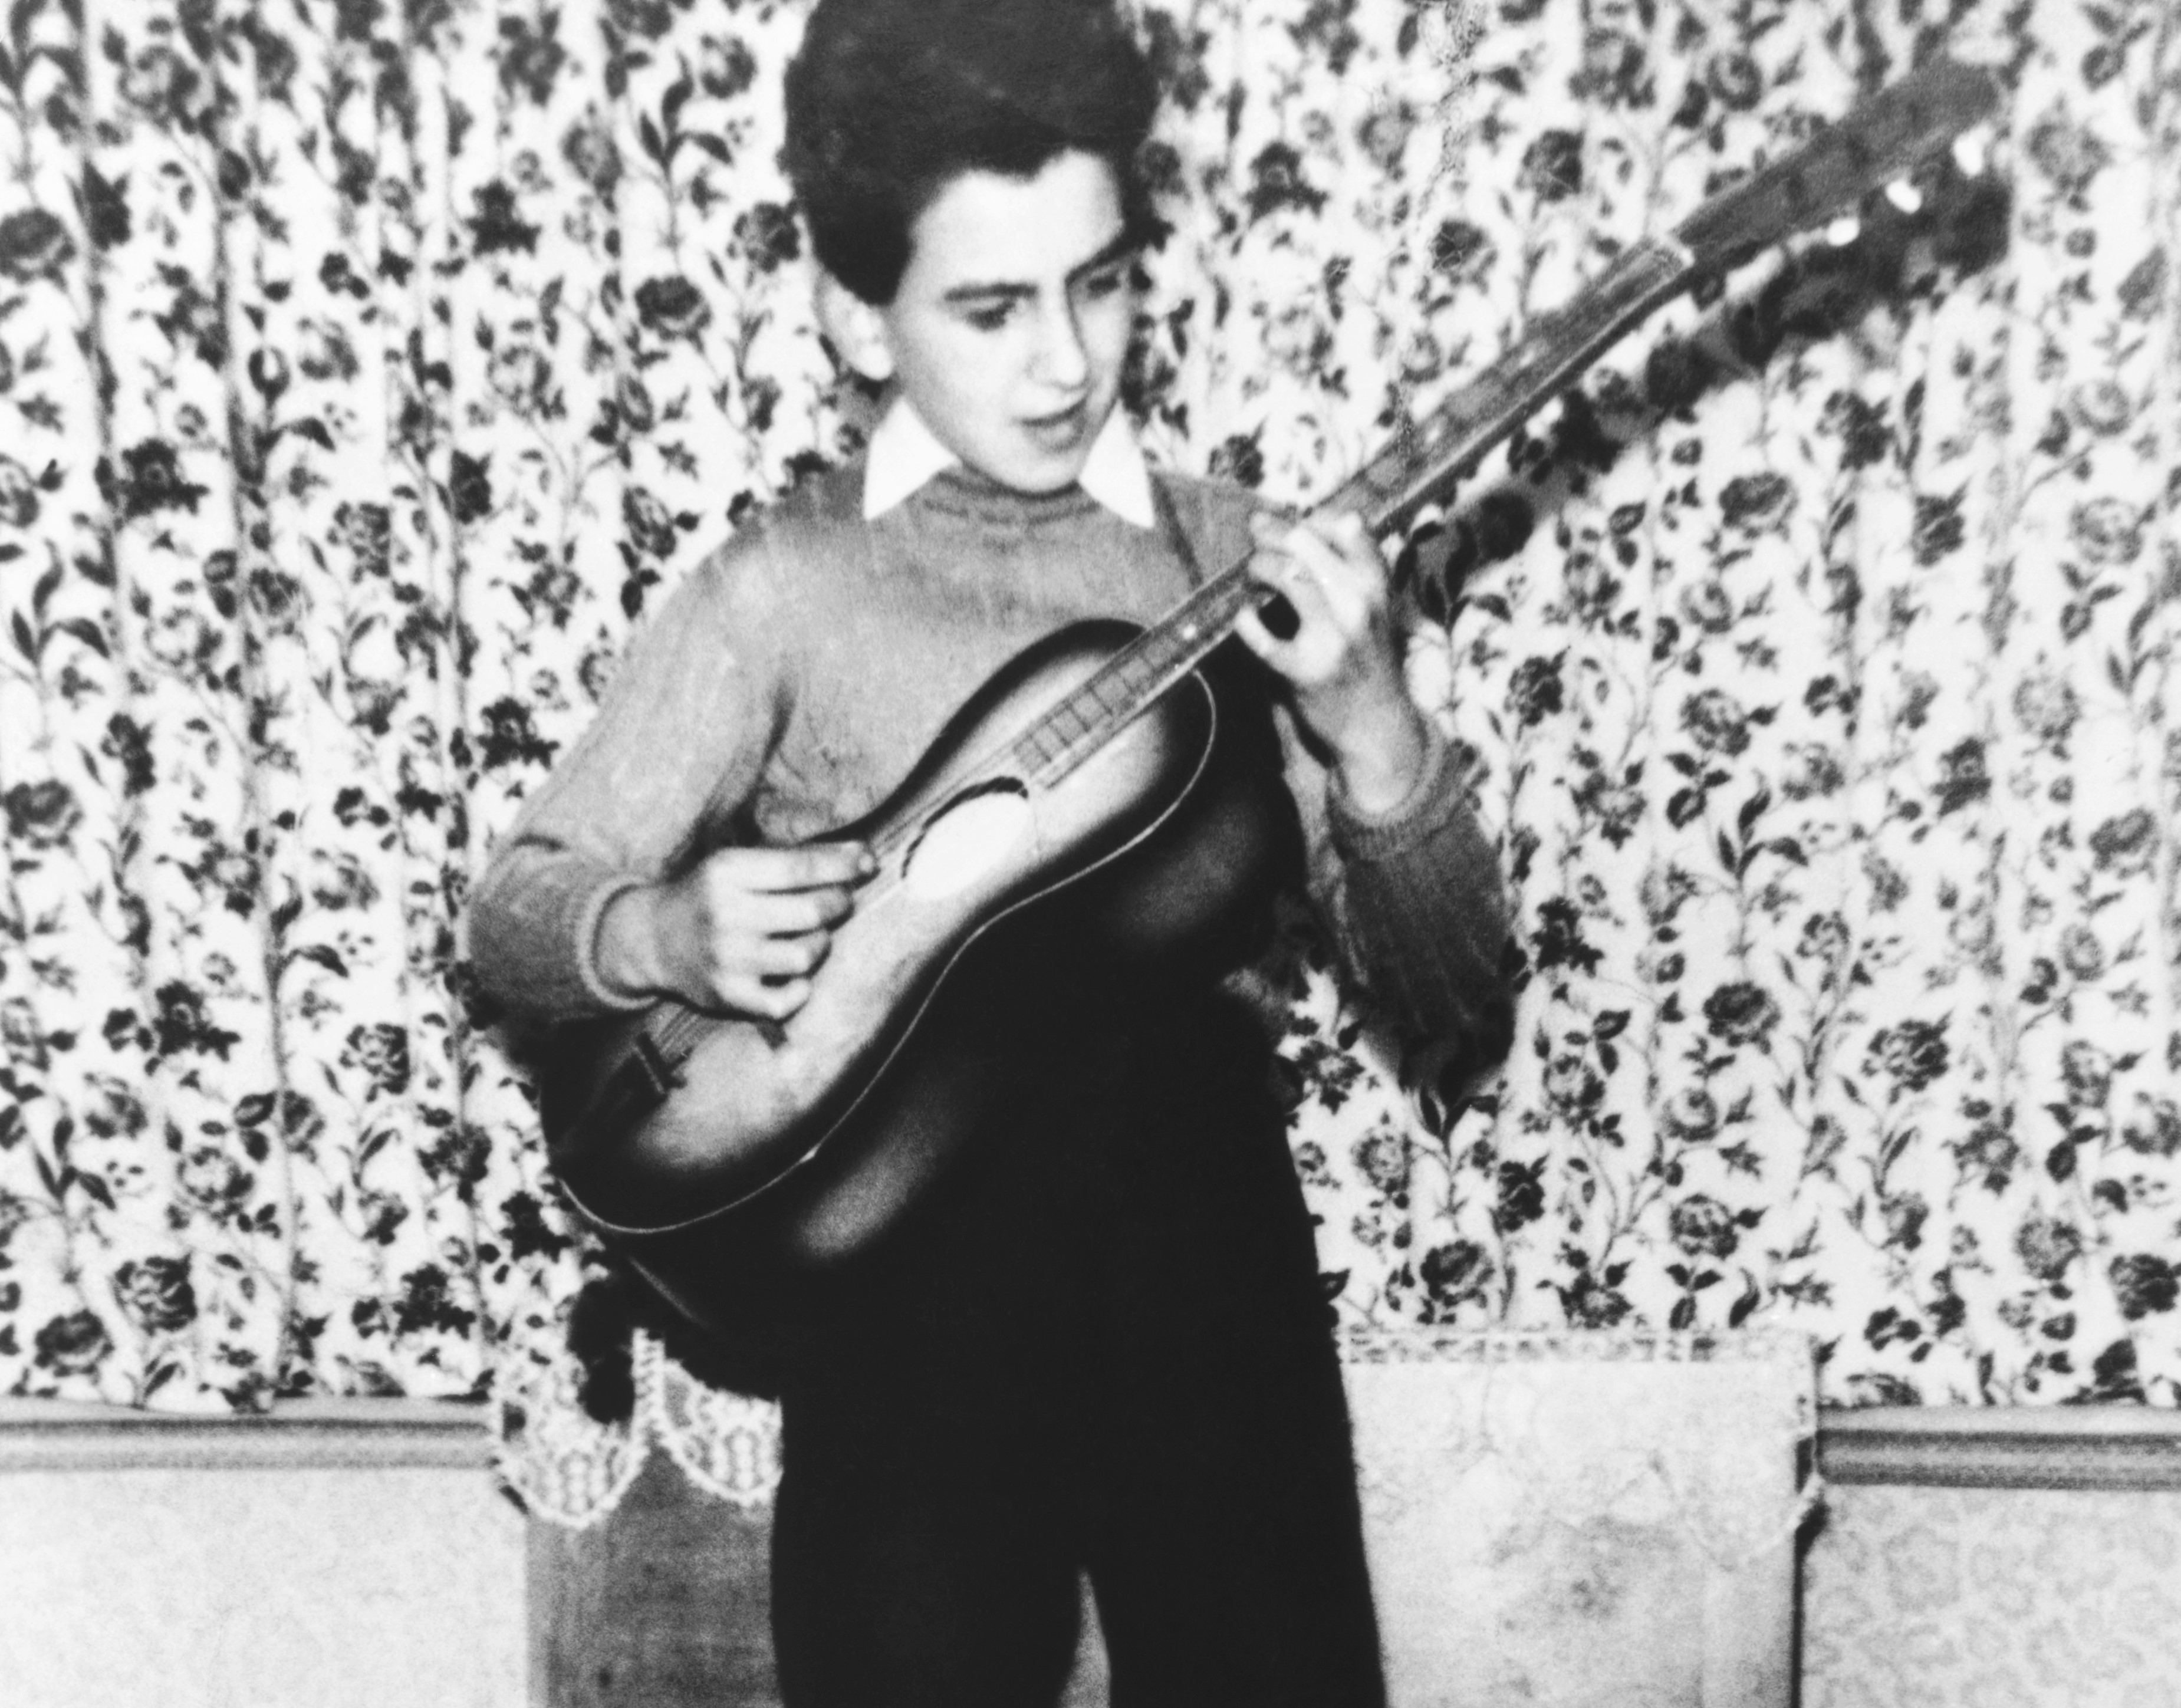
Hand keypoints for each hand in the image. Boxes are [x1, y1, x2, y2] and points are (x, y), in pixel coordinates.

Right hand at [597, 843, 873, 1019]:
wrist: (654, 938)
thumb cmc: (709, 895)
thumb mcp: (736, 864)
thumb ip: (791, 862)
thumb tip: (862, 858)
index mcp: (728, 872)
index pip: (801, 867)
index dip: (843, 864)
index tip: (869, 862)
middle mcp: (726, 915)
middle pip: (813, 911)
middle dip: (839, 903)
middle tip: (838, 901)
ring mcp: (727, 959)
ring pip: (807, 955)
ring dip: (820, 943)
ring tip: (810, 936)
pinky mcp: (728, 995)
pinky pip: (787, 1000)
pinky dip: (800, 988)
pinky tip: (794, 974)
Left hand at [1235, 509, 1429, 814]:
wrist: (1376, 724)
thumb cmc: (1367, 659)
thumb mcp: (1374, 608)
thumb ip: (1350, 570)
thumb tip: (1301, 524)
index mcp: (1377, 586)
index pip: (1348, 527)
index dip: (1311, 518)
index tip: (1290, 524)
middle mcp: (1359, 606)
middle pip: (1307, 543)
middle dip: (1273, 533)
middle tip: (1255, 534)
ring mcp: (1333, 639)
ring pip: (1288, 577)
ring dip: (1259, 567)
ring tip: (1250, 573)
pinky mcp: (1304, 672)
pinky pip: (1263, 639)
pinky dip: (1245, 621)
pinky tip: (1242, 616)